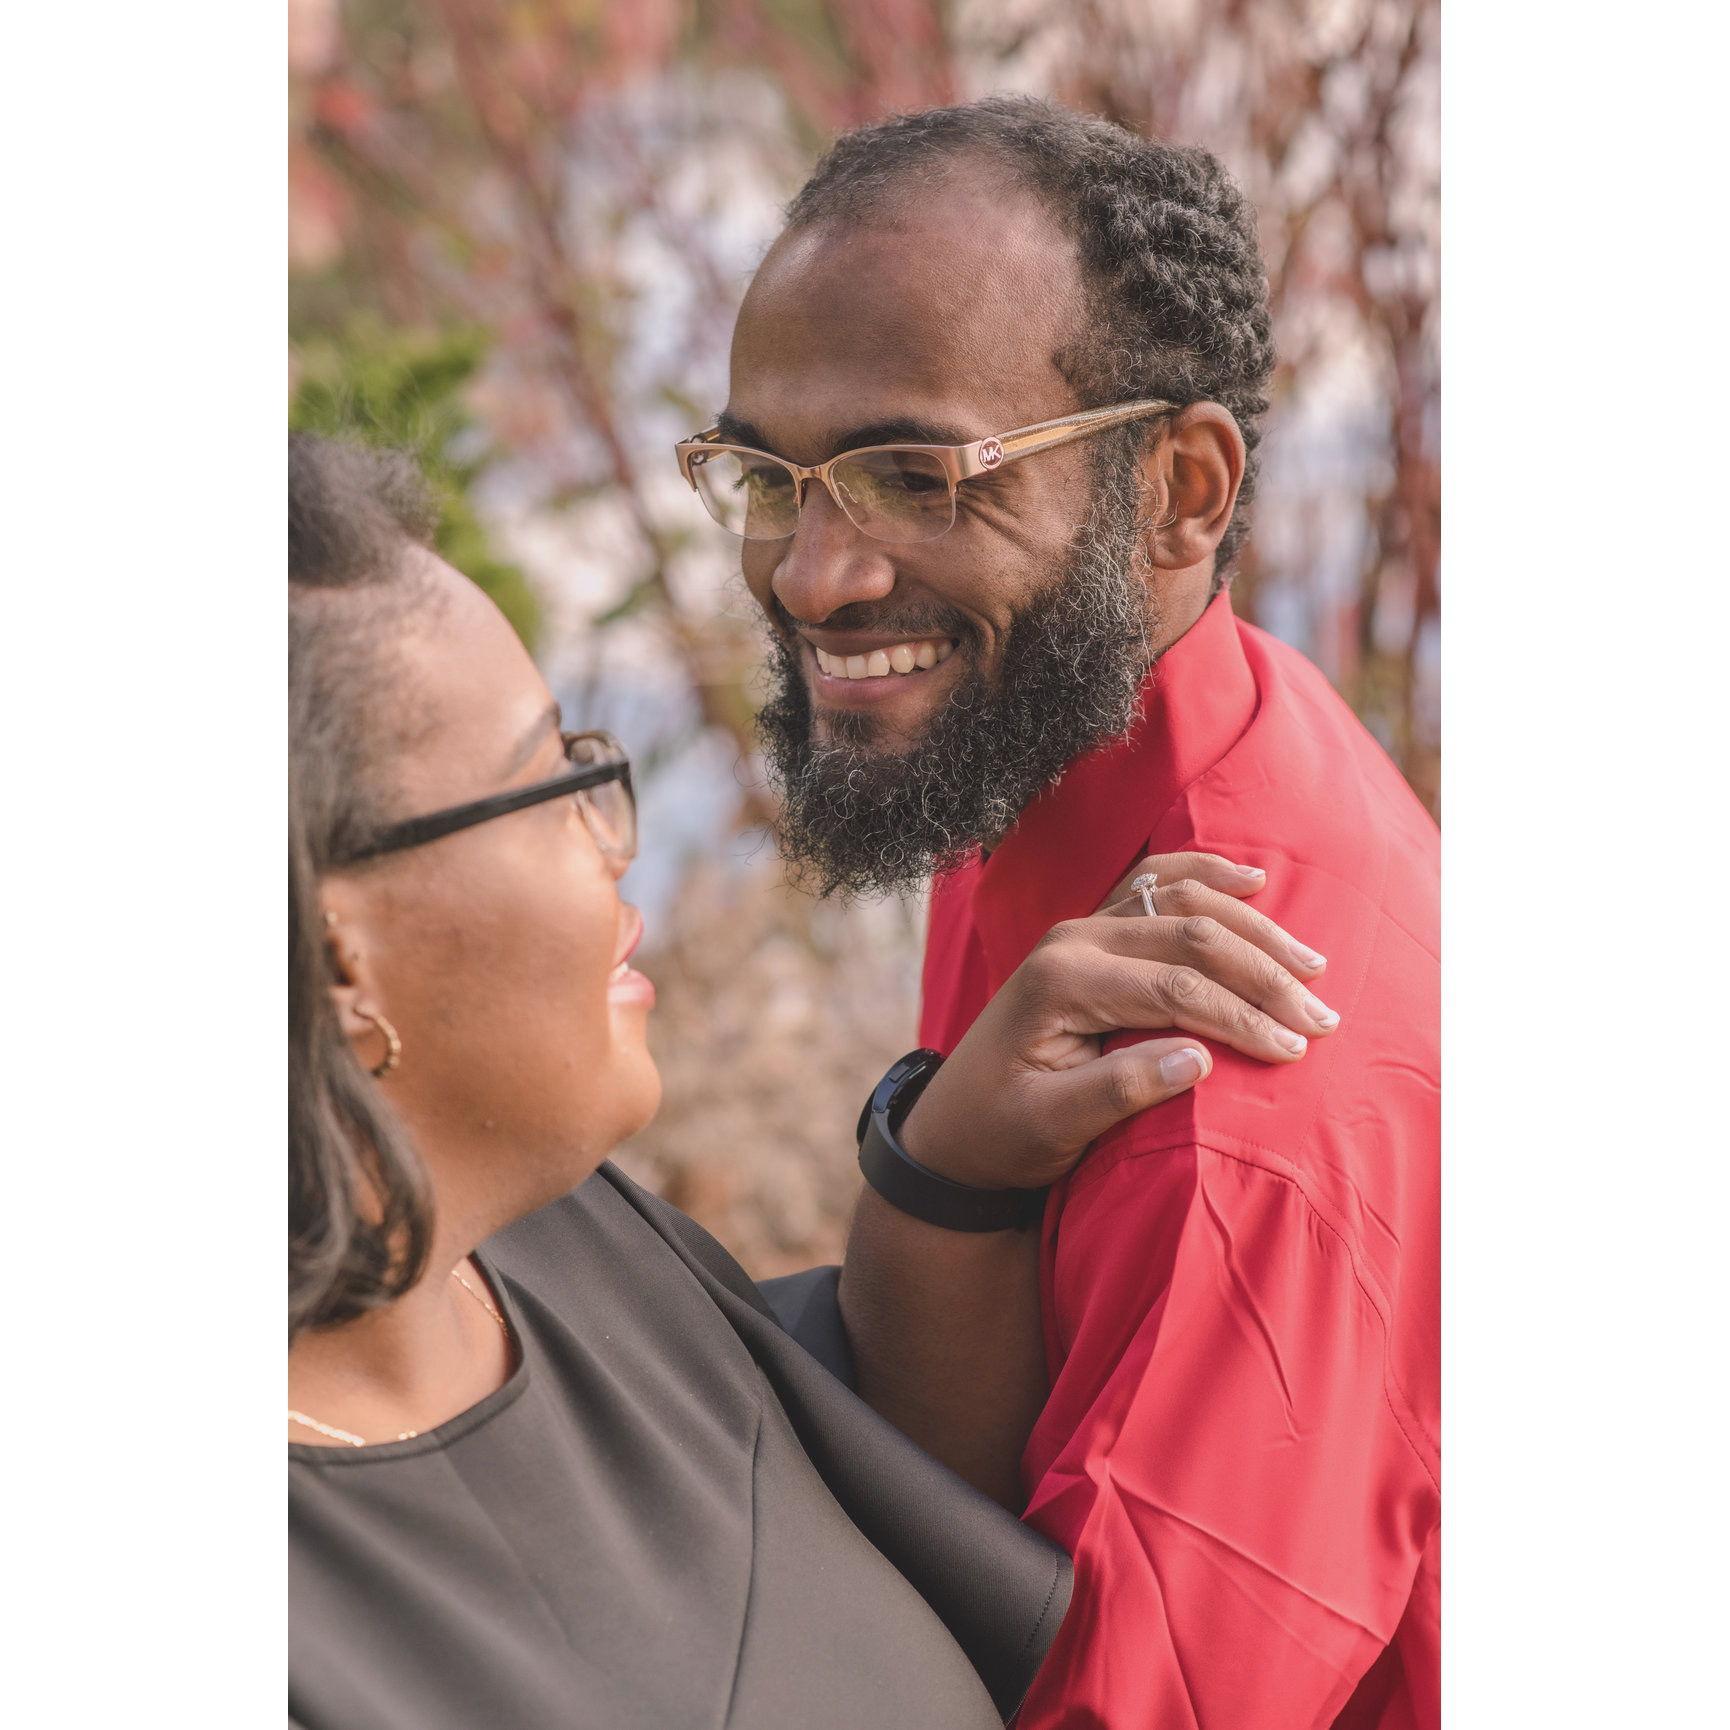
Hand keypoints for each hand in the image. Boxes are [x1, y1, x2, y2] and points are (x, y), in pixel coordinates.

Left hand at [899, 852, 1337, 1191]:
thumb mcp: (1052, 1127)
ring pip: (1181, 901)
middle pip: (1189, 934)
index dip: (1241, 1017)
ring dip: (1252, 929)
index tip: (1295, 1050)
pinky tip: (1251, 879)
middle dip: (1263, 974)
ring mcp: (1082, 929)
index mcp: (1061, 982)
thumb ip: (1119, 1091)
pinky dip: (1205, 876)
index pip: (1175, 987)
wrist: (954, 1126)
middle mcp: (1072, 940)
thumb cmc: (1001, 1133)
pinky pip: (1154, 885)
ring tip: (1310, 966)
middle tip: (1322, 1017)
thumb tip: (1200, 1058)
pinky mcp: (1092, 934)